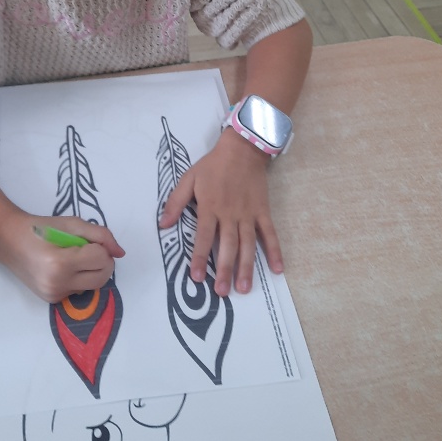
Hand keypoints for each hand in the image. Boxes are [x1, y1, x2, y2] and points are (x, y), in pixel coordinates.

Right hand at [0, 209, 125, 303]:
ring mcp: (54, 295)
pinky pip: (80, 290)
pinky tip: (64, 267)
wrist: (9, 241)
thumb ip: (101, 235)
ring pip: (93, 286)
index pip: (101, 259)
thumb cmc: (41, 228)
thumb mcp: (72, 223)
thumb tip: (120, 253)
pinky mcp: (52, 300)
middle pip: (102, 278)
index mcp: (60, 262)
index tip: (88, 240)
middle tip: (88, 248)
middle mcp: (57, 284)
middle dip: (103, 261)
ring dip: (92, 271)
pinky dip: (80, 278)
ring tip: (74, 257)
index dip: (101, 247)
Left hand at [158, 128, 282, 295]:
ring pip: (248, 244)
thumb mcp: (189, 178)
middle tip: (222, 292)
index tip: (197, 277)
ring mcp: (248, 214)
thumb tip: (163, 224)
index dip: (199, 257)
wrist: (242, 149)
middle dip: (224, 269)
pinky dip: (275, 251)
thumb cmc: (213, 166)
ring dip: (246, 267)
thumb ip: (176, 202)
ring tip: (243, 288)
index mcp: (210, 207)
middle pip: (227, 245)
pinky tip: (278, 269)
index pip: (203, 236)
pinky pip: (270, 233)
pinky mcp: (262, 211)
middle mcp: (230, 214)